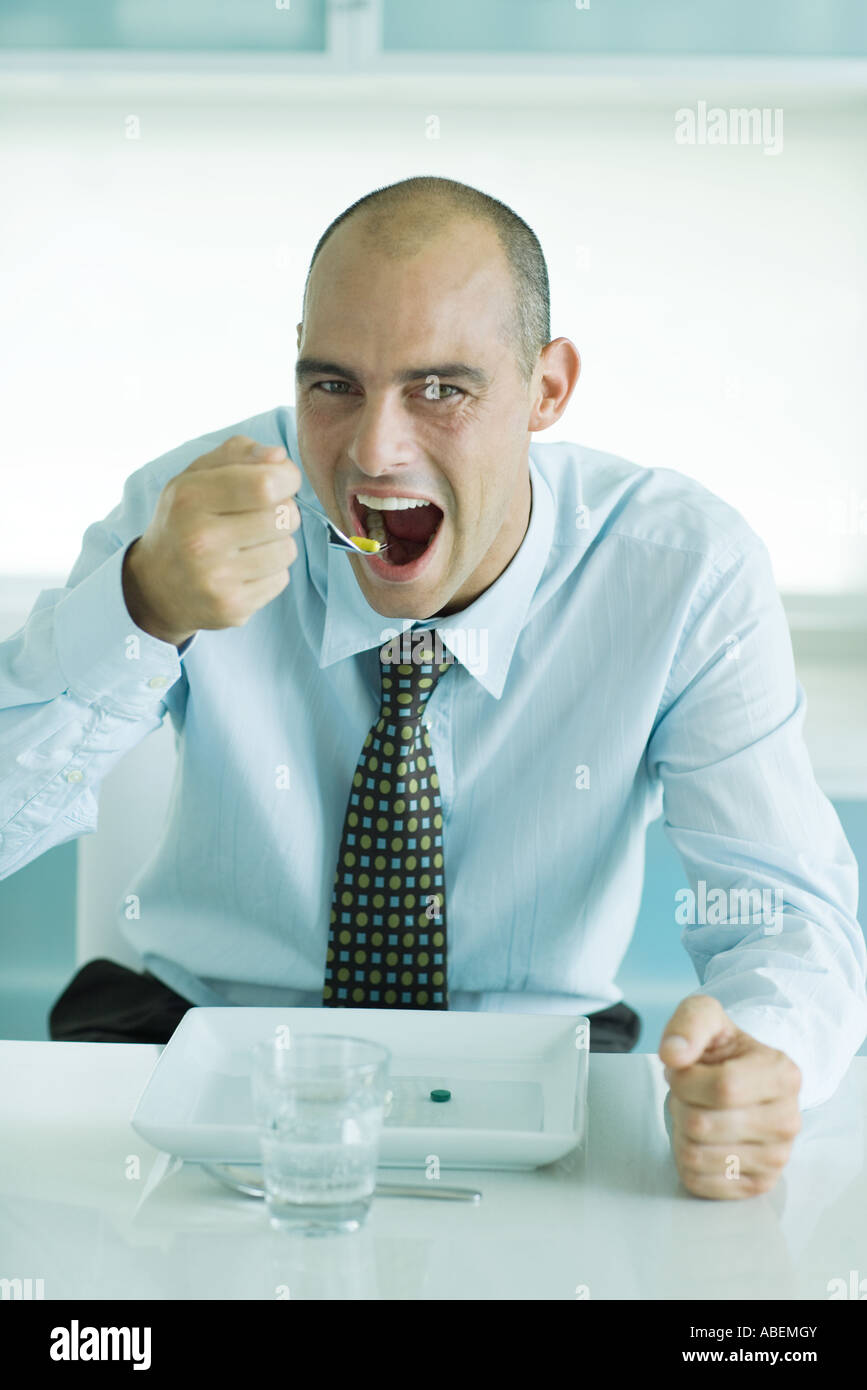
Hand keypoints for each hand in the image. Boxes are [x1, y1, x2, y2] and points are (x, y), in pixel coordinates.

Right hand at [122, 435, 301, 645]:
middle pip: (285, 516)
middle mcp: (200, 540)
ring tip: (249, 544)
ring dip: (277, 543)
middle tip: (261, 514)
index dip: (287, 478)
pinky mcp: (231, 608)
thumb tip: (279, 457)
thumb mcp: (196, 476)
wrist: (155, 586)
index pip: (265, 484)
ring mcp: (216, 578)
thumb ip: (237, 453)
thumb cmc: (184, 520)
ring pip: (288, 549)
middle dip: (283, 510)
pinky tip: (244, 569)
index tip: (282, 480)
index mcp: (189, 498)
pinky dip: (270, 572)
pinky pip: (281, 579)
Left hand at [659, 994, 801, 1198]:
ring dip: (680, 1131)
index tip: (682, 1069)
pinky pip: (697, 1181)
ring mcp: (777, 1157)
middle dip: (680, 1104)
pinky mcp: (758, 1184)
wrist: (738, 1081)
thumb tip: (673, 1054)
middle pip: (702, 1125)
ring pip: (694, 1155)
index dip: (686, 1080)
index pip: (723, 1088)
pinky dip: (684, 1159)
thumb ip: (688, 1024)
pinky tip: (701, 1138)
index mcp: (784, 1074)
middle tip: (690, 1092)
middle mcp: (788, 1119)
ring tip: (697, 1111)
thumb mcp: (705, 1016)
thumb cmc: (722, 1050)